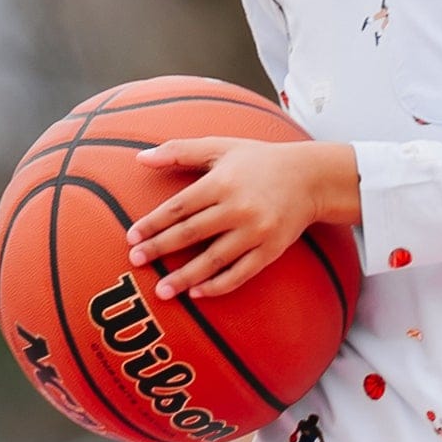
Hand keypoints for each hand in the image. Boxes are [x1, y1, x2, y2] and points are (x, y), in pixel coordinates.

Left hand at [129, 137, 362, 301]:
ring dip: (185, 276)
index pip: (179, 207)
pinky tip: (197, 294)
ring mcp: (256, 231)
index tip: (131, 237)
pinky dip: (218, 285)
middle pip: (191, 233)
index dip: (152, 223)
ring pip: (213, 259)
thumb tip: (140, 157)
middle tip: (135, 261)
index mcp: (222, 182)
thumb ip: (180, 151)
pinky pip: (240, 273)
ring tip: (162, 290)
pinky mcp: (271, 249)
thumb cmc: (259, 160)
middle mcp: (238, 207)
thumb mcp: (221, 147)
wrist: (311, 177)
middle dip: (160, 249)